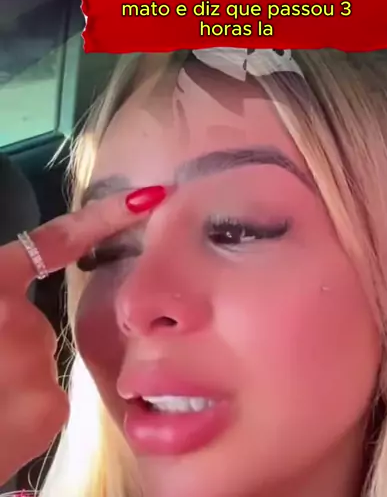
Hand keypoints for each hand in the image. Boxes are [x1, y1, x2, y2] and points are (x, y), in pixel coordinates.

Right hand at [0, 192, 151, 485]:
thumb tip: (9, 298)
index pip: (55, 240)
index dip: (104, 217)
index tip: (150, 197)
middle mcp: (14, 316)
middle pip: (32, 320)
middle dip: (10, 340)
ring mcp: (35, 359)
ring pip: (37, 362)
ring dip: (14, 377)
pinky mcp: (50, 405)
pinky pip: (47, 398)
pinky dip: (27, 410)